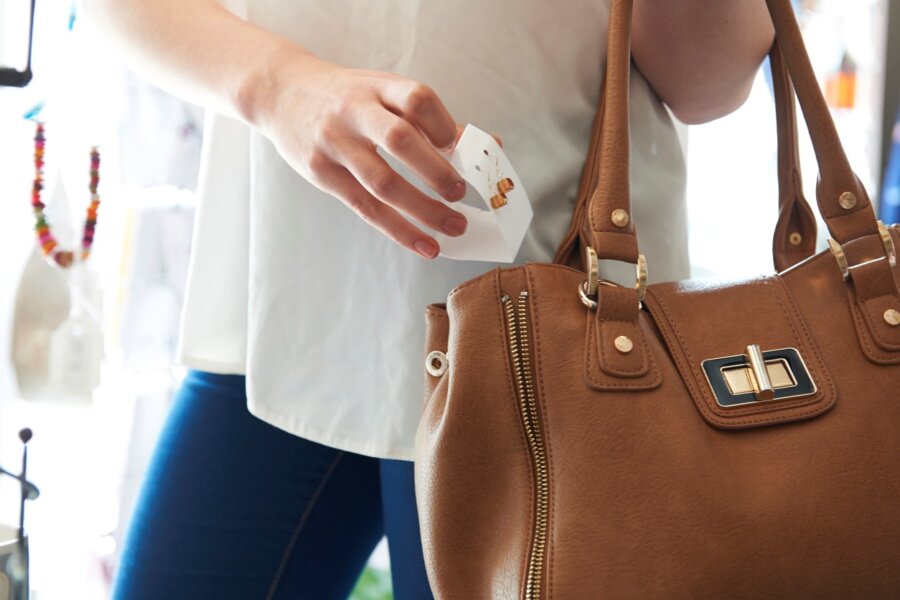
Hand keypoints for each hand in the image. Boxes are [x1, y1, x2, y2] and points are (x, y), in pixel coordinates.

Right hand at [253, 51, 468, 258]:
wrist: (280, 92)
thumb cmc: (345, 96)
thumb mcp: (383, 91)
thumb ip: (430, 119)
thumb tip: (486, 145)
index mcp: (377, 86)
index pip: (417, 100)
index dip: (443, 126)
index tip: (461, 149)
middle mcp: (354, 112)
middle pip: (400, 140)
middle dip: (437, 172)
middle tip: (460, 193)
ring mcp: (335, 144)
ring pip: (383, 182)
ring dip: (424, 210)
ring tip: (454, 227)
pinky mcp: (322, 173)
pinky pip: (366, 208)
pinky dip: (399, 229)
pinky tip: (424, 244)